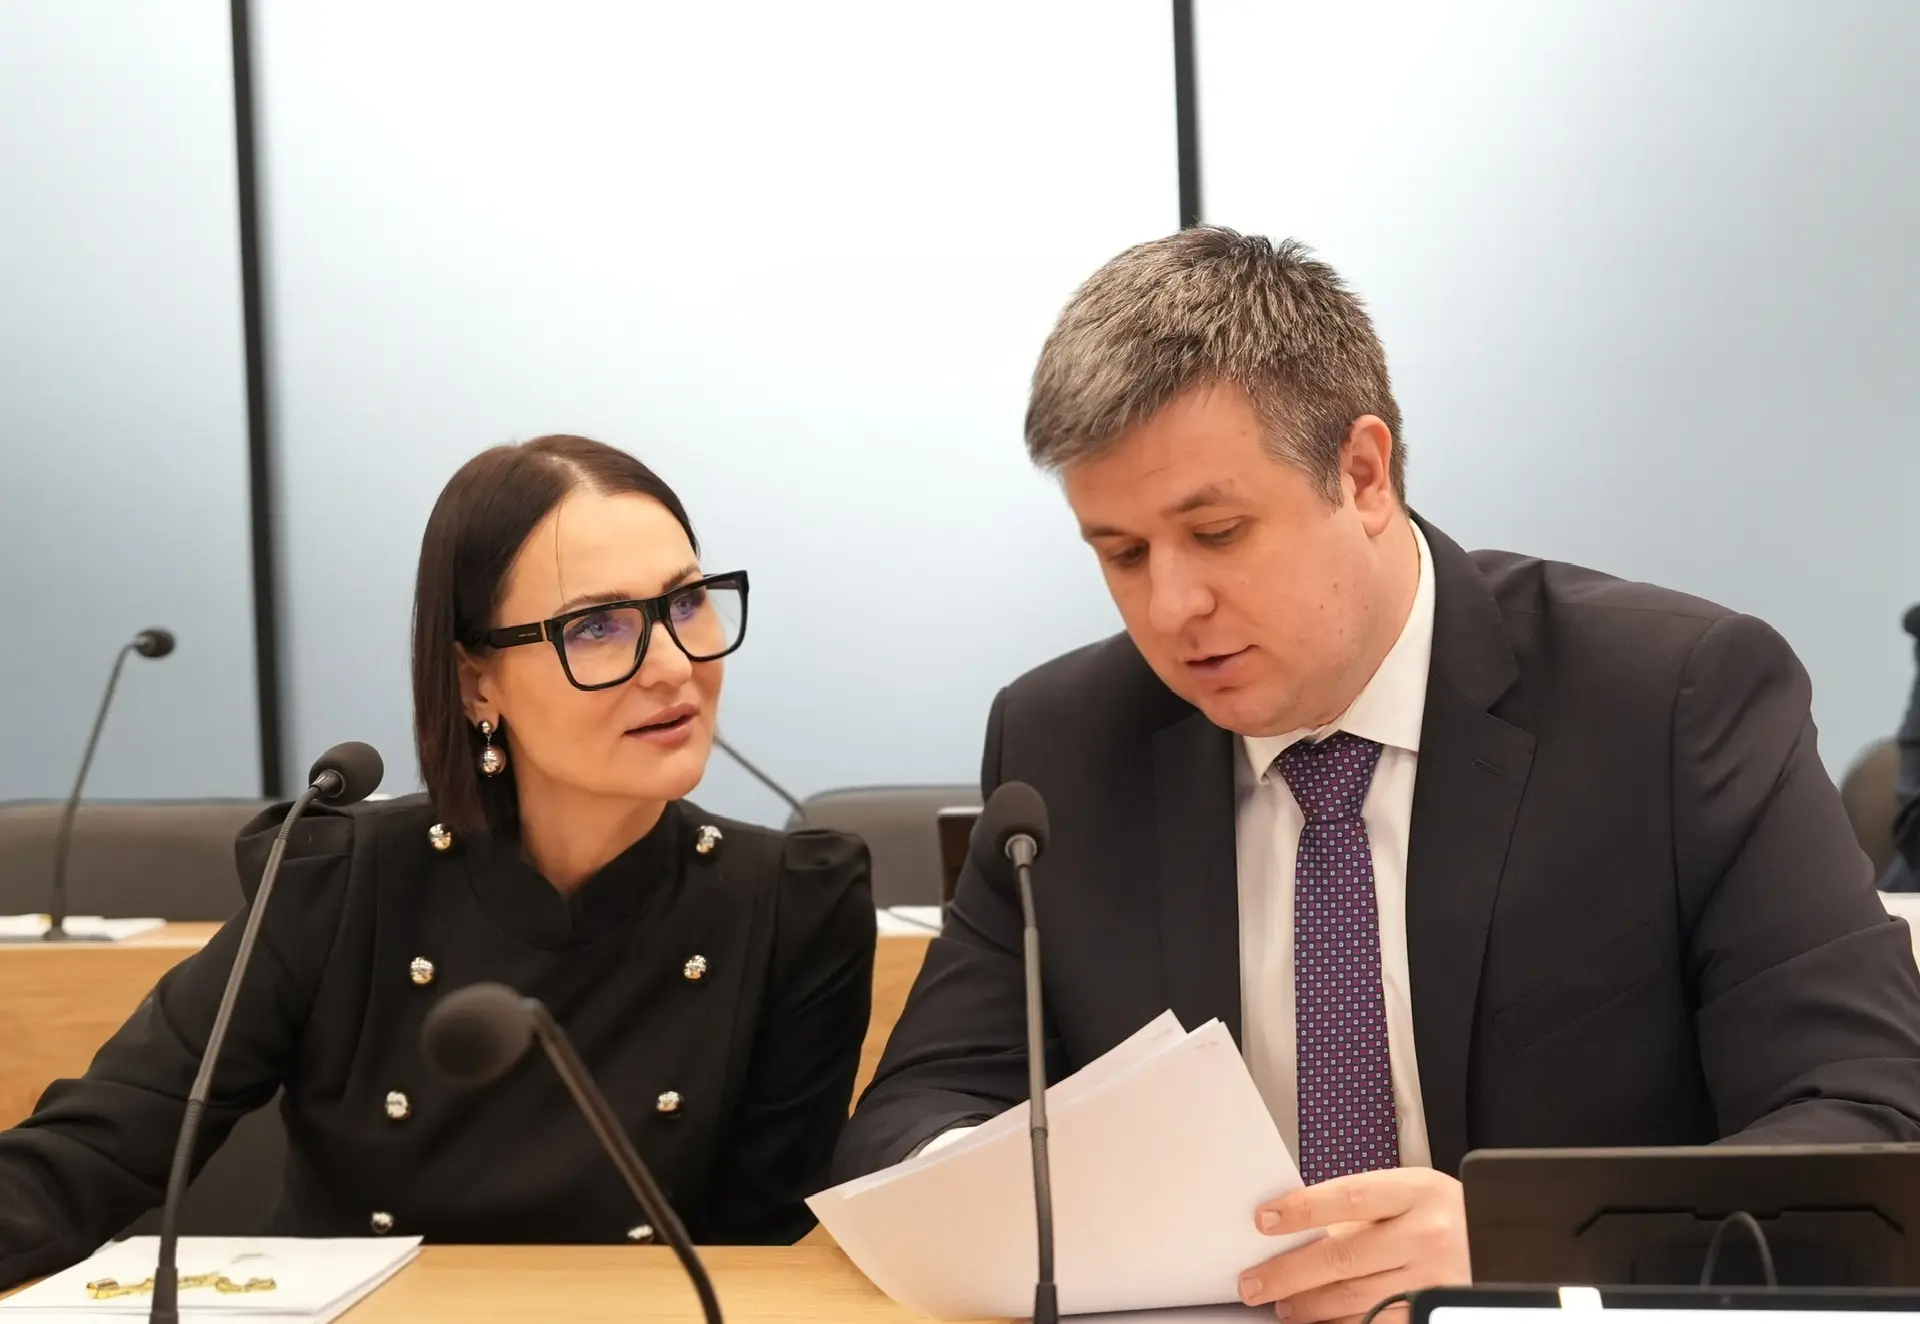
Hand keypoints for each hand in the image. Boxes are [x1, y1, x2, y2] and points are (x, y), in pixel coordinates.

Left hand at [1238, 1168, 1470, 1323]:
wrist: (1500, 1243)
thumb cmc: (1439, 1215)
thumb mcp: (1407, 1194)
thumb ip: (1358, 1212)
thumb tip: (1294, 1232)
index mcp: (1416, 1192)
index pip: (1349, 1197)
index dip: (1303, 1209)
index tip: (1264, 1220)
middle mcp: (1428, 1235)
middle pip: (1346, 1255)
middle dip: (1290, 1272)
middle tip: (1254, 1283)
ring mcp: (1435, 1278)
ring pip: (1358, 1298)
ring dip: (1311, 1306)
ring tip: (1282, 1305)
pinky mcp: (1435, 1311)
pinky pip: (1380, 1323)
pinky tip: (1319, 1322)